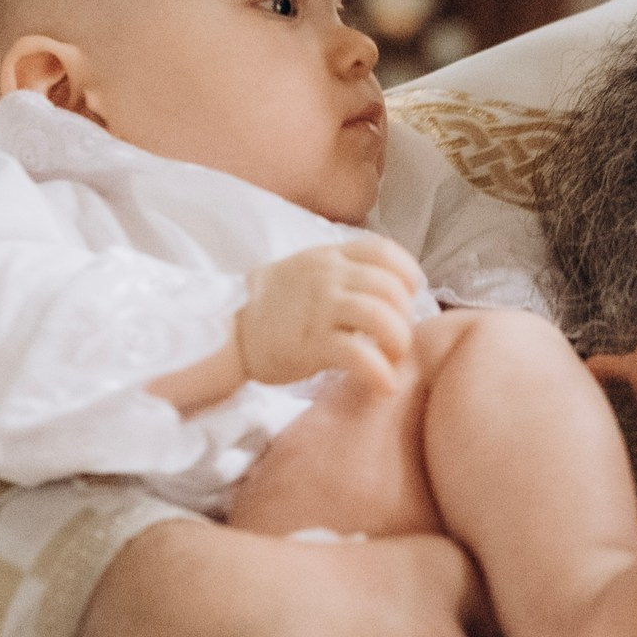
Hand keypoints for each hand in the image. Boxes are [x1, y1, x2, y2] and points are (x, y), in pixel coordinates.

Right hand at [241, 235, 427, 393]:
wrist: (228, 332)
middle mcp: (328, 277)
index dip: (407, 275)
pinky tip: (383, 385)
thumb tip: (392, 292)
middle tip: (395, 341)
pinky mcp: (311, 344)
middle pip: (392, 289)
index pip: (385, 251)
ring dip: (398, 343)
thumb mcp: (308, 271)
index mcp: (330, 256)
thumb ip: (346, 273)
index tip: (406, 298)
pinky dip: (380, 373)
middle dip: (405, 318)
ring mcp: (320, 309)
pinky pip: (360, 355)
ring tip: (392, 361)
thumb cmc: (275, 307)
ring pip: (382, 318)